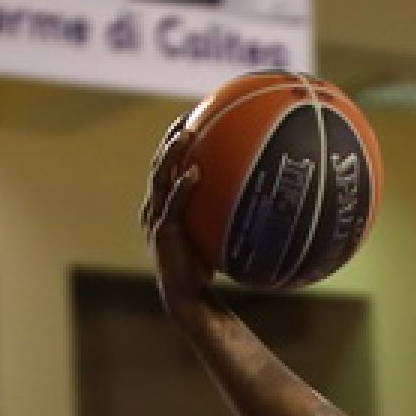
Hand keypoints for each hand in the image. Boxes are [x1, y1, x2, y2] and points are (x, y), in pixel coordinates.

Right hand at [139, 114, 213, 317]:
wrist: (189, 296)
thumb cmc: (206, 265)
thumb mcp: (214, 233)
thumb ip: (224, 212)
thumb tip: (259, 196)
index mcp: (164, 204)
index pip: (166, 166)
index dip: (174, 143)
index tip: (191, 119)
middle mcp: (155, 207)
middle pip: (159, 165)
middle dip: (170, 140)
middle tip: (186, 118)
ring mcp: (156, 218)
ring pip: (160, 178)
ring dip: (172, 154)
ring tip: (185, 135)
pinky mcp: (163, 232)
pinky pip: (173, 204)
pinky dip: (182, 187)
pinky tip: (195, 173)